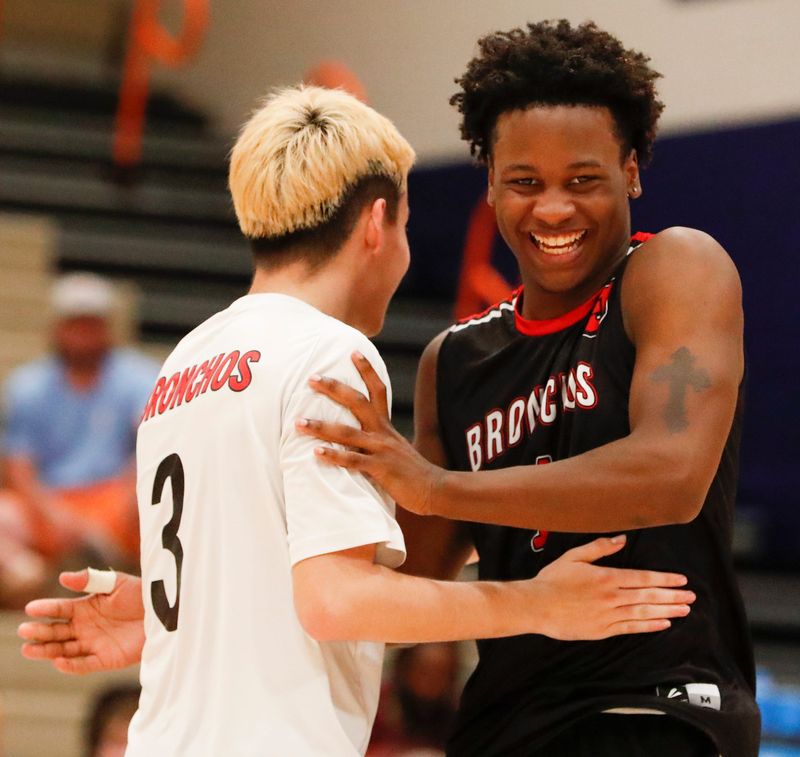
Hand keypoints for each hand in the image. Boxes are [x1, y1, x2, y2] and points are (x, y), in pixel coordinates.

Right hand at [18, 569, 144, 673]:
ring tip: (29, 649)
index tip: (30, 608)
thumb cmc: (141, 595)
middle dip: (40, 631)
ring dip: (47, 650)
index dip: (46, 608)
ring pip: (64, 649)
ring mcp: (94, 644)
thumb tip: (63, 577)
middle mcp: (85, 627)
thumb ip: (92, 580)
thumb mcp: (117, 583)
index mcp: (85, 608)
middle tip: (24, 630)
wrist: (164, 614)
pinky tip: (58, 662)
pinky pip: (84, 665)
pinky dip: (70, 665)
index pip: (60, 609)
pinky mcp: (106, 659)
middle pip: (57, 631)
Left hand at [296, 352, 442, 513]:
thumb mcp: (394, 449)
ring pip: (347, 433)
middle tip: (311, 378)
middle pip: (357, 401)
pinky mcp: (380, 469)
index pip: (378, 389)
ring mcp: (381, 449)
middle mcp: (383, 432)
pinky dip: (334, 456)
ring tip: (298, 423)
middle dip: (333, 388)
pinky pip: (353, 460)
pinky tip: (316, 454)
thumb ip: (377, 440)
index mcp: (386, 426)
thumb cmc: (412, 472)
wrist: (435, 489)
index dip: (367, 370)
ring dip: (321, 427)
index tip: (354, 352)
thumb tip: (355, 438)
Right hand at [529, 535, 693, 639]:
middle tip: (692, 597)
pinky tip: (662, 624)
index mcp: (606, 577)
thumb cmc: (553, 579)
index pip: (643, 578)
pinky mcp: (603, 630)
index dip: (664, 579)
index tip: (681, 580)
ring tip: (684, 610)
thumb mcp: (574, 556)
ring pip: (643, 612)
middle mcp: (611, 597)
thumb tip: (622, 539)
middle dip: (672, 596)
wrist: (537, 606)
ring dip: (666, 611)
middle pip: (648, 596)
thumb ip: (600, 548)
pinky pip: (631, 627)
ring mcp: (608, 615)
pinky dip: (648, 626)